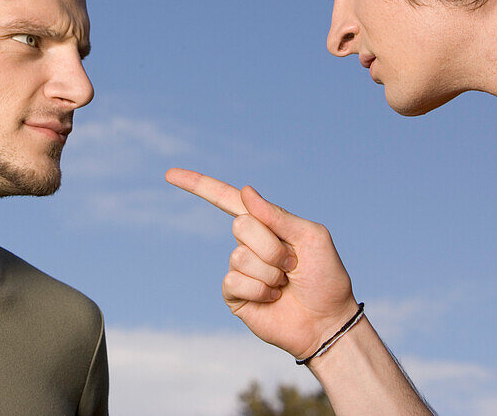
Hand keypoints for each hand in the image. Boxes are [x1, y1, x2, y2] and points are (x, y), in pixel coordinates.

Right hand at [166, 167, 357, 359]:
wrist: (327, 322)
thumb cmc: (326, 277)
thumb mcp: (312, 237)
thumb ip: (278, 215)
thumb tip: (245, 191)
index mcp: (265, 223)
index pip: (226, 199)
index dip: (198, 185)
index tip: (169, 174)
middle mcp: (248, 243)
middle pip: (241, 226)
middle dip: (273, 246)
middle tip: (292, 264)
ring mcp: (239, 269)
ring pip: (240, 256)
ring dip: (270, 272)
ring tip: (285, 284)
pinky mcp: (234, 295)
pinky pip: (234, 281)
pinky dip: (260, 290)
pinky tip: (273, 298)